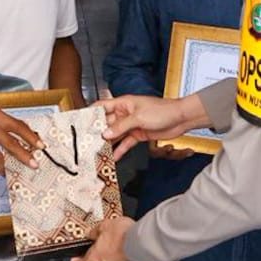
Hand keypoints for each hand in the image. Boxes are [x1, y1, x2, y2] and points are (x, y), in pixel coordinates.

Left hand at [70, 217, 136, 260]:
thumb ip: (95, 231)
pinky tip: (123, 243)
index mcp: (95, 259)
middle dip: (95, 253)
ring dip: (109, 253)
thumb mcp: (104, 226)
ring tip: (113, 239)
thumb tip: (91, 233)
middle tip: (97, 242)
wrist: (144, 241)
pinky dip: (120, 254)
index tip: (75, 259)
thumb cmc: (124, 235)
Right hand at [94, 94, 209, 159]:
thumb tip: (105, 134)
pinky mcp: (138, 134)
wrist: (180, 118)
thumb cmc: (162, 111)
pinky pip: (126, 142)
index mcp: (123, 103)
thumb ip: (121, 126)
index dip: (91, 113)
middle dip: (97, 132)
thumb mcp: (139, 117)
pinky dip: (120, 149)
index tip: (80, 122)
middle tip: (87, 142)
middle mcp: (125, 114)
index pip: (102, 106)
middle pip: (107, 123)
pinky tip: (114, 156)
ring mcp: (131, 125)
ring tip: (98, 152)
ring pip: (116, 134)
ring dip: (108, 143)